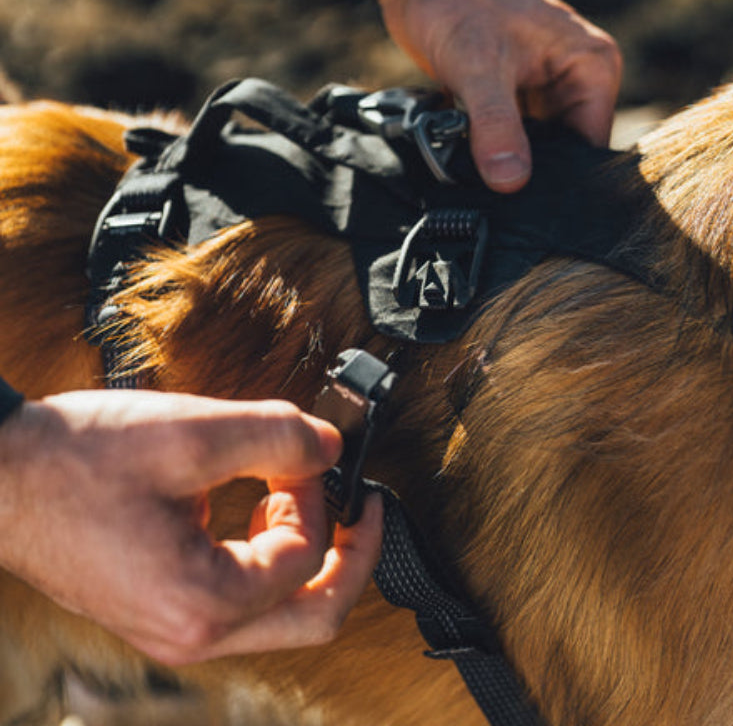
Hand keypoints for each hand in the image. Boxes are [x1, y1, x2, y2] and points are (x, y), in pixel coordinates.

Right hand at [0, 390, 382, 664]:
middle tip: (361, 507)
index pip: (305, 558)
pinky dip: (268, 553)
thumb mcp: (193, 433)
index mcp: (202, 603)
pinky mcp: (166, 606)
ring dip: (305, 551)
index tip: (308, 454)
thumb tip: (332, 446)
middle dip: (349, 555)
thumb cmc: (76, 460)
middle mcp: (192, 633)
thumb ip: (280, 436)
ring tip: (294, 494)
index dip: (321, 496)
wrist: (2, 475)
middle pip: (314, 616)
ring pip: (282, 611)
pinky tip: (259, 508)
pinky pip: (244, 595)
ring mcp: (177, 626)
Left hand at [375, 0, 621, 191]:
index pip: (589, 146)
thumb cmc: (457, 0)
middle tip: (493, 196)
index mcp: (590, 67)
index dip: (560, 178)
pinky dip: (486, 154)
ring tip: (475, 179)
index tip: (526, 204)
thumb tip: (510, 182)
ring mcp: (541, 94)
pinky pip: (505, 142)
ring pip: (529, 151)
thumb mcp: (479, 66)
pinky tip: (466, 165)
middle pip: (561, 153)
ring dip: (502, 166)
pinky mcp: (511, 102)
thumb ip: (496, 125)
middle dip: (527, 175)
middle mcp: (574, 82)